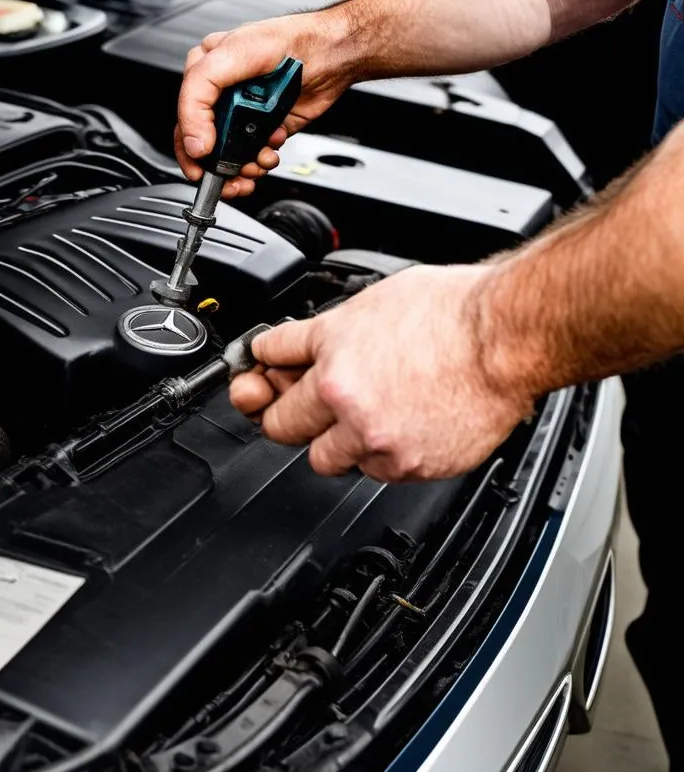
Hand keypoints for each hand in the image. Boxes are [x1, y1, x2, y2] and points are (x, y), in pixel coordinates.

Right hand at [175, 11, 350, 196]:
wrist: (332, 55)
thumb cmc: (288, 41)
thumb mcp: (229, 56)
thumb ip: (198, 96)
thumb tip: (194, 141)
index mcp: (204, 73)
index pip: (184, 118)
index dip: (190, 146)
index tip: (203, 160)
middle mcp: (222, 96)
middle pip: (205, 143)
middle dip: (217, 164)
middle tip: (229, 175)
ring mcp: (244, 113)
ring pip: (228, 156)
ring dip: (242, 167)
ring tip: (257, 161)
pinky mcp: (264, 128)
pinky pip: (253, 156)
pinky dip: (261, 162)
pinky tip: (270, 151)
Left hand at [229, 265, 535, 481]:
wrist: (507, 338)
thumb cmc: (452, 311)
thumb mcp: (371, 300)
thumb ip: (328, 332)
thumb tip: (301, 344)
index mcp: (332, 357)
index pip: (266, 363)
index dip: (264, 364)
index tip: (264, 368)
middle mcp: (346, 403)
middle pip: (279, 425)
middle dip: (284, 412)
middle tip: (296, 402)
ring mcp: (378, 441)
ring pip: (324, 459)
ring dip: (332, 440)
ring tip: (360, 414)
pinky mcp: (410, 466)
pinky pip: (374, 471)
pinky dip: (379, 454)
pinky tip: (398, 424)